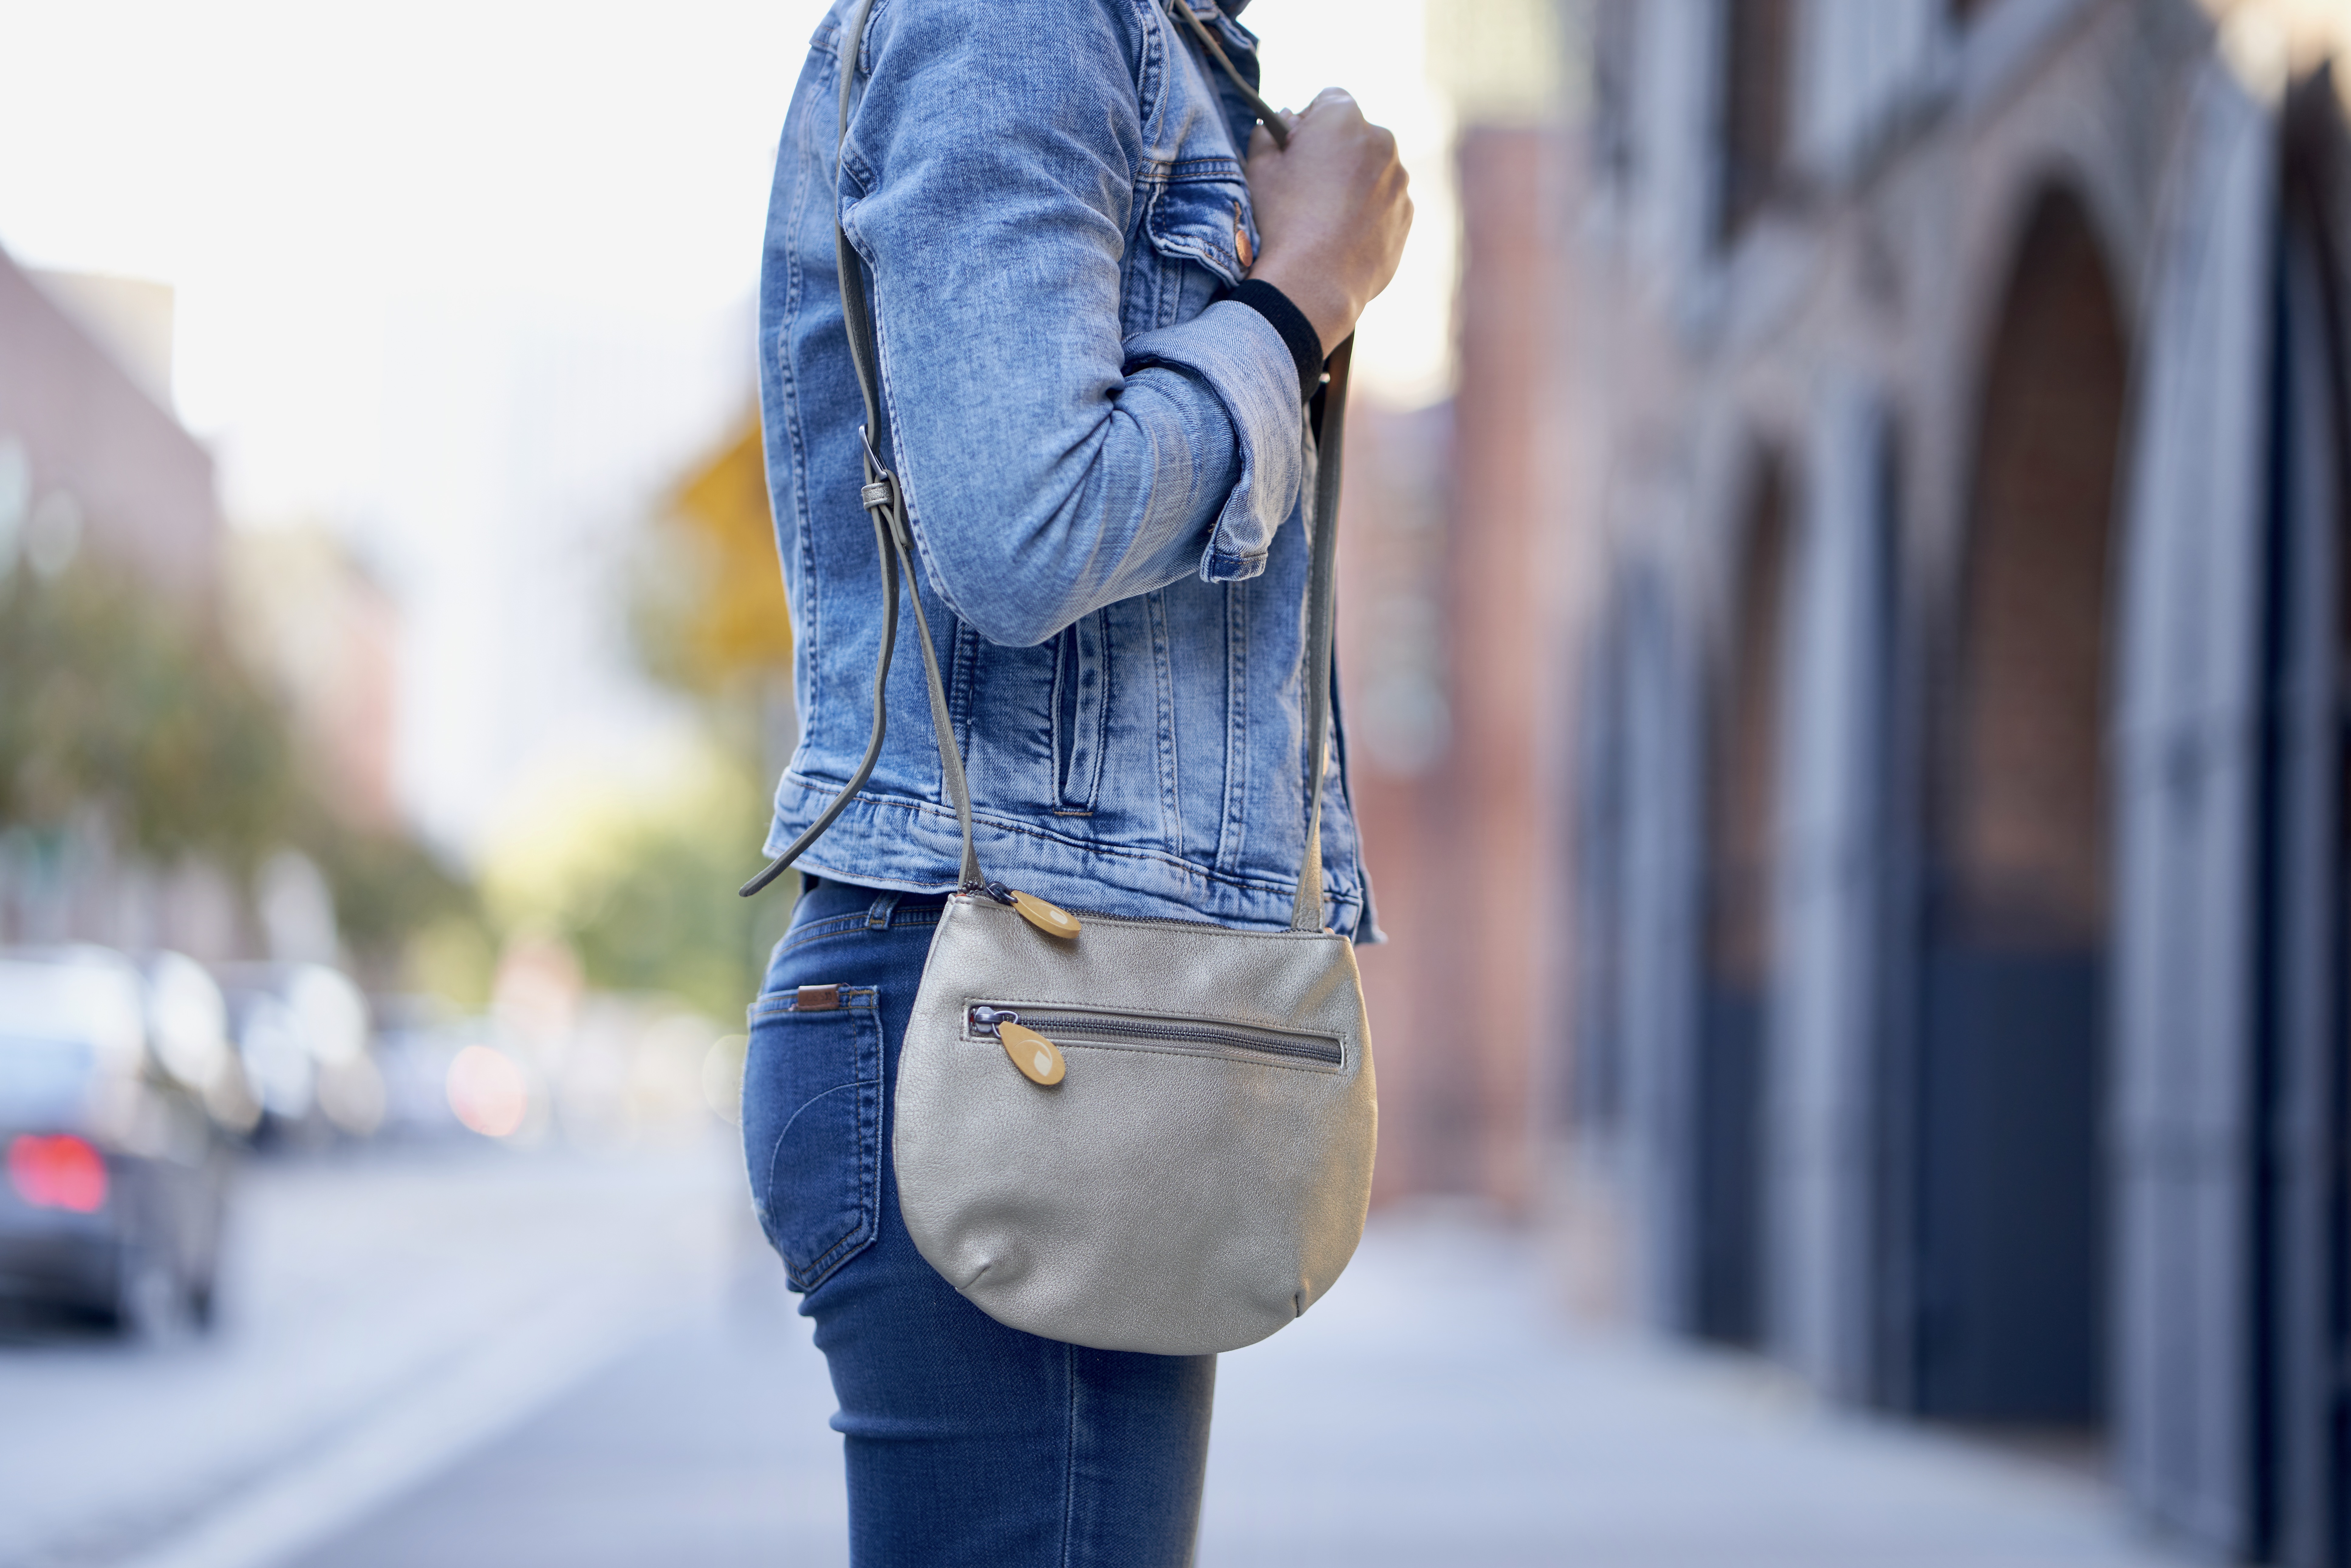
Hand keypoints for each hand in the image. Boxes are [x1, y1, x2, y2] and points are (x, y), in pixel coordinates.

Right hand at [1243, 89, 1412, 352]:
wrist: (1314, 283)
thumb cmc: (1282, 220)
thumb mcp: (1258, 169)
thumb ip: (1266, 134)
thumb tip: (1277, 125)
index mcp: (1344, 118)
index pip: (1328, 99)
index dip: (1307, 122)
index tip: (1294, 149)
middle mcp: (1381, 141)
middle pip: (1355, 134)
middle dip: (1334, 151)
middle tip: (1306, 186)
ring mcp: (1399, 180)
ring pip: (1372, 169)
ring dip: (1352, 181)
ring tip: (1323, 217)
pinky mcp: (1406, 214)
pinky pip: (1384, 202)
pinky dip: (1367, 211)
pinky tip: (1341, 235)